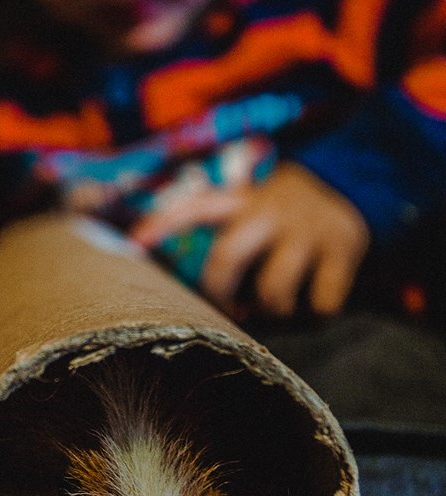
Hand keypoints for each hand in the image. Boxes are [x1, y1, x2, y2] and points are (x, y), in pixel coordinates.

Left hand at [132, 162, 370, 317]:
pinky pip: (320, 301)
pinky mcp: (342, 247)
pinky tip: (317, 301)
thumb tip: (177, 273)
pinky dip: (316, 312)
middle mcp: (270, 208)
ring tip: (279, 306)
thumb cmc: (285, 214)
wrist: (360, 182)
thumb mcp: (251, 206)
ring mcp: (306, 228)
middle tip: (226, 308)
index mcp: (242, 198)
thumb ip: (220, 232)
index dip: (164, 224)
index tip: (135, 244)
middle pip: (228, 256)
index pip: (195, 207)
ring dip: (273, 309)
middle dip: (219, 292)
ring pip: (273, 289)